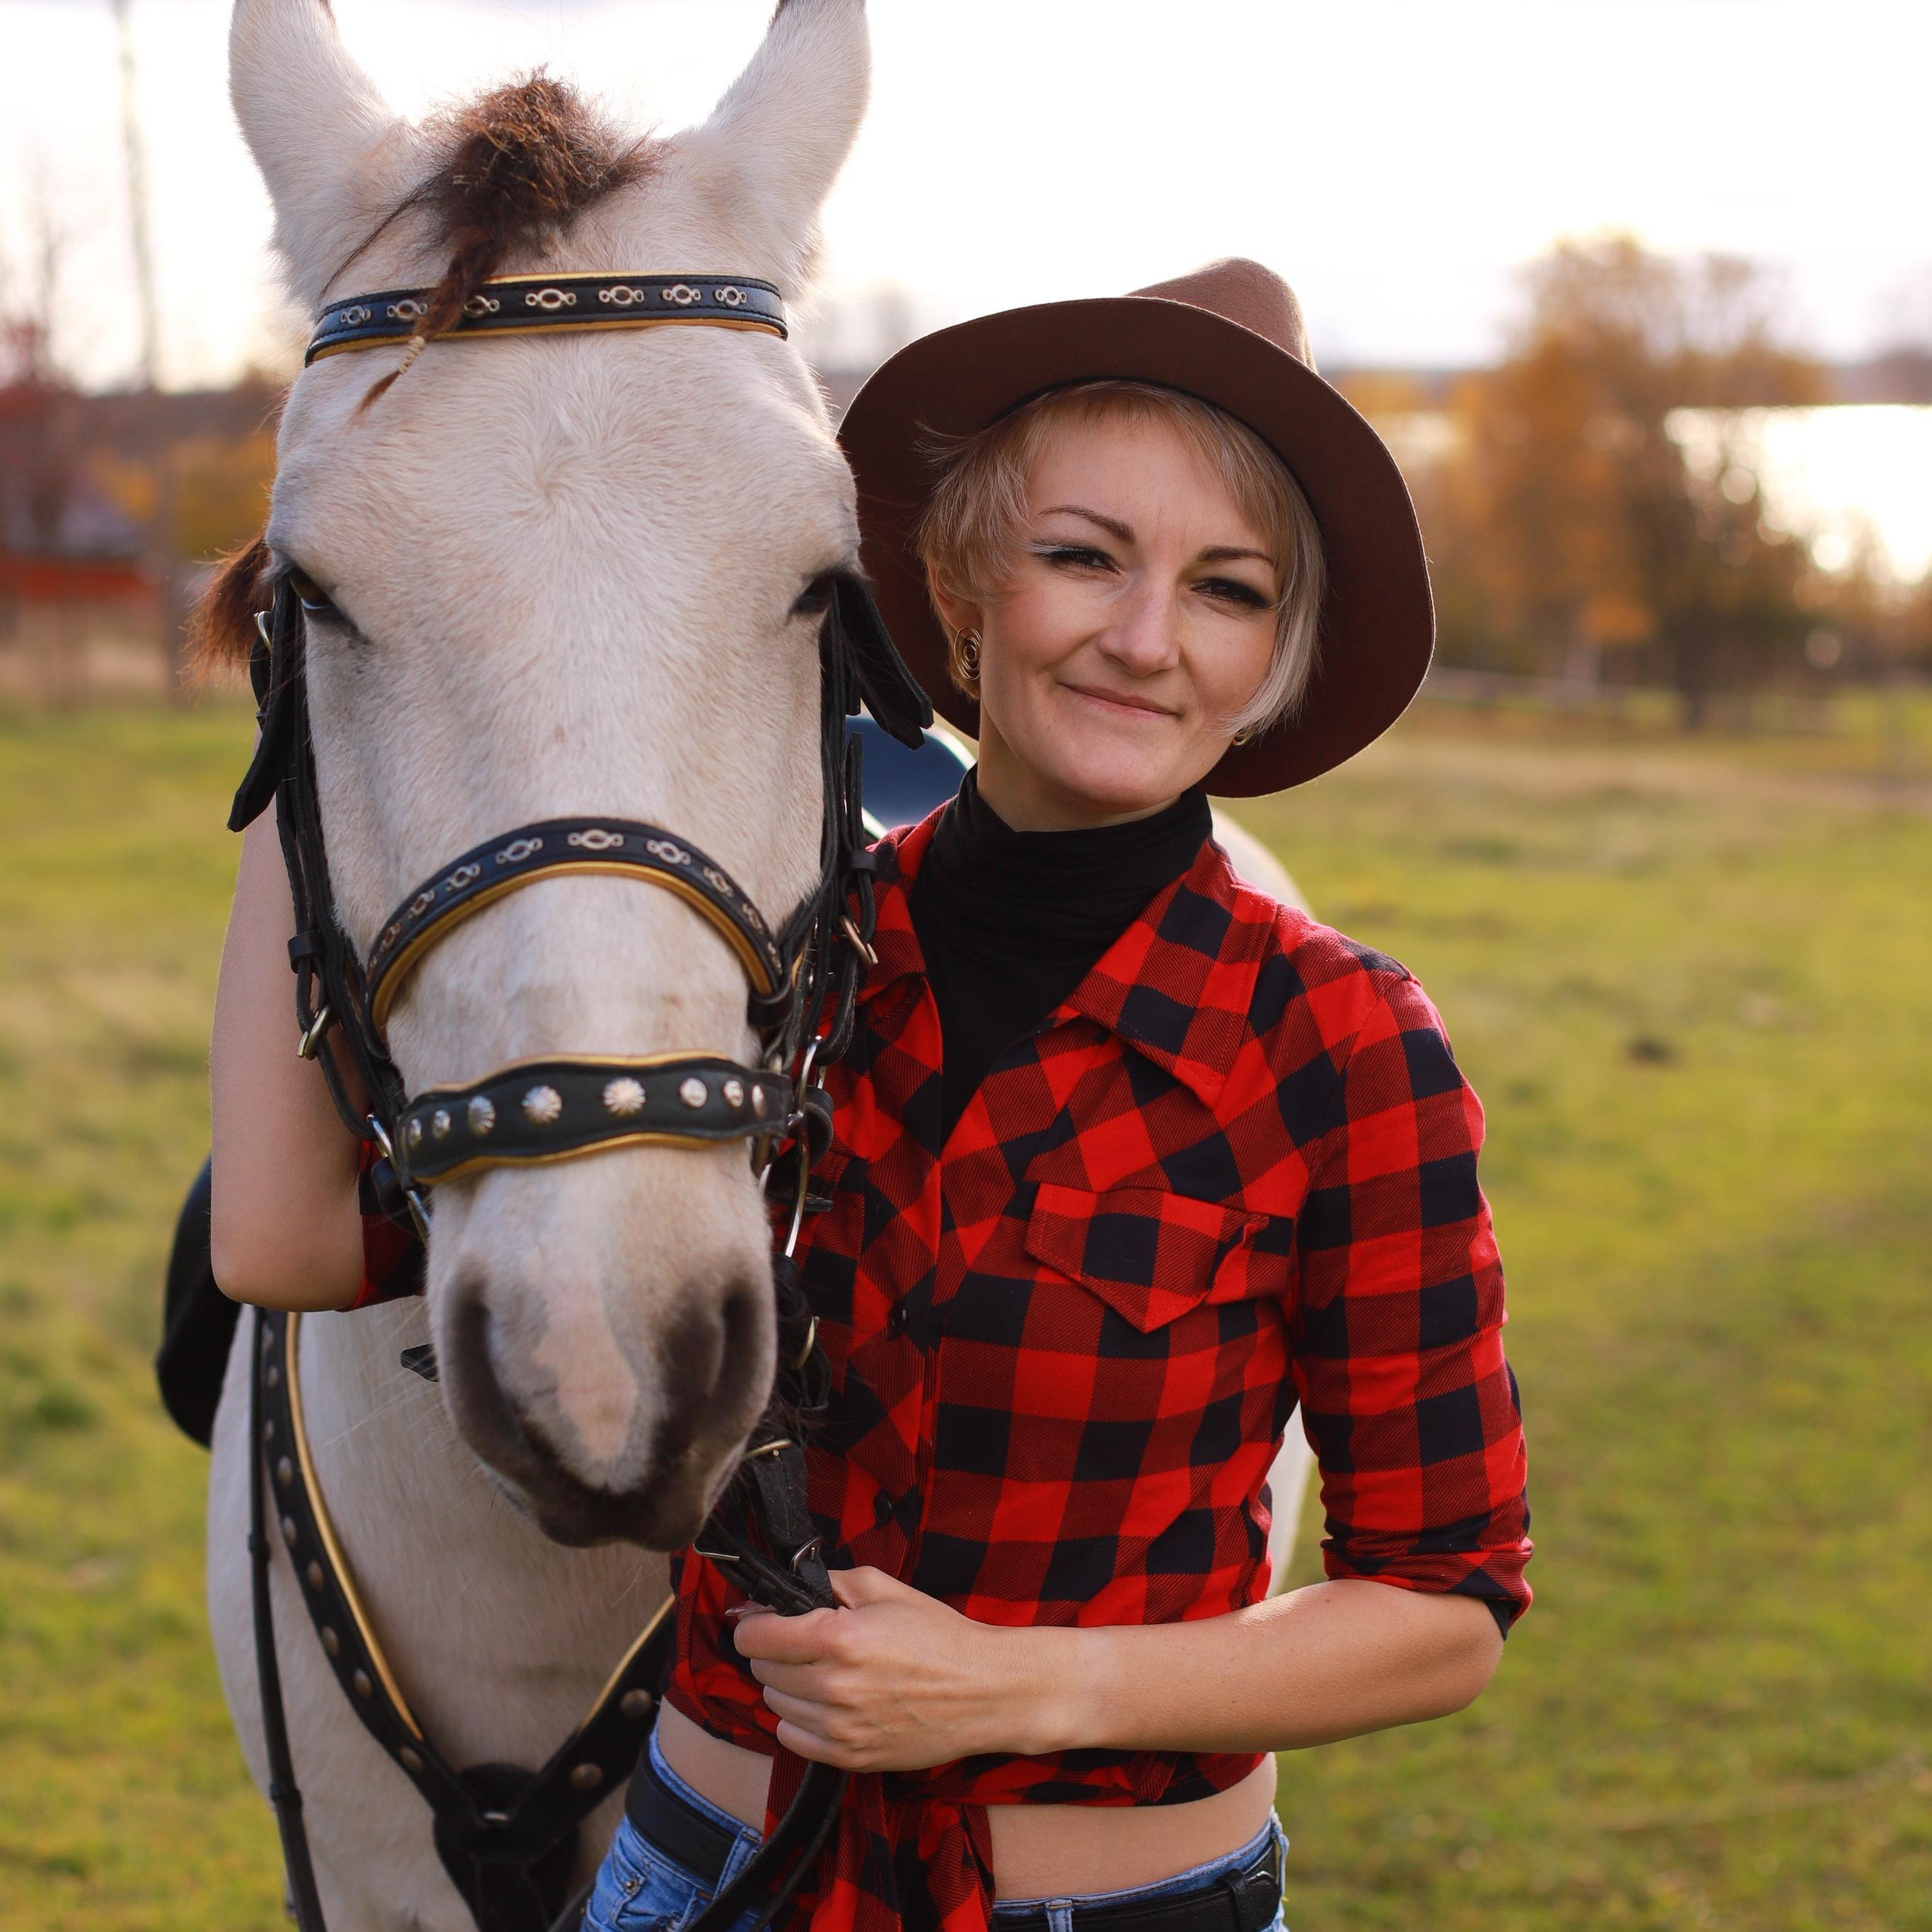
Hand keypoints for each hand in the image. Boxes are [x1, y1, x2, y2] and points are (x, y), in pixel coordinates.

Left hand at [731, 1567, 1069, 1771]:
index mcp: (839, 1638)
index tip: (767, 1618)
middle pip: (761, 1669)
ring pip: (773, 1703)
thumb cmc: (937, 1635)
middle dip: (775, 1650)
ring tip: (825, 1670)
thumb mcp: (883, 1588)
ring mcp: (839, 1728)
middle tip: (806, 1640)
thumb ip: (827, 1582)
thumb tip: (781, 1589)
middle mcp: (833, 1686)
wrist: (983, 1691)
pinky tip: (828, 1701)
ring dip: (788, 1683)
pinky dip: (800, 1718)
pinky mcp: (847, 1758)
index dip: (755, 1621)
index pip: (755, 1636)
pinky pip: (791, 1737)